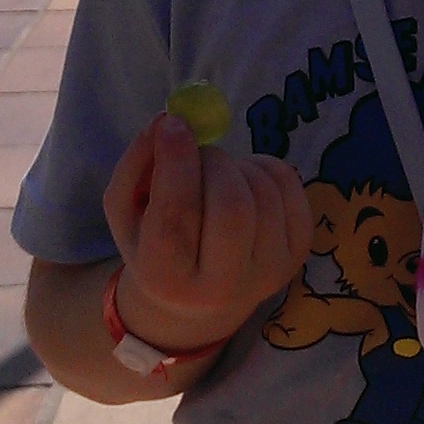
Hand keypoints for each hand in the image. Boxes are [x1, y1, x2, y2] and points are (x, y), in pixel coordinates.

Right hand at [103, 111, 311, 353]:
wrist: (198, 302)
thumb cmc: (152, 246)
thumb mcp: (126, 211)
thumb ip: (136, 165)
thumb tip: (167, 121)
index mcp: (166, 279)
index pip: (176, 216)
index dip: (175, 163)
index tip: (173, 123)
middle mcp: (221, 287)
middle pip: (231, 206)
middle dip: (213, 162)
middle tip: (199, 155)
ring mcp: (268, 273)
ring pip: (262, 192)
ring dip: (236, 165)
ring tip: (216, 176)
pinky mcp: (297, 255)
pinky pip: (289, 187)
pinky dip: (265, 167)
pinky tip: (244, 181)